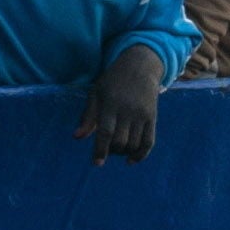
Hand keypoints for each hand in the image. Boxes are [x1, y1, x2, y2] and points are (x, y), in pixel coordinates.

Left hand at [80, 42, 164, 163]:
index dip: (100, 150)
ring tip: (118, 149)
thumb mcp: (96, 93)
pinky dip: (141, 154)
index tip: (97, 163)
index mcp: (111, 104)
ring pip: (134, 144)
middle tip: (107, 148)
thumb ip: (87, 116)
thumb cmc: (113, 81)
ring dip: (124, 153)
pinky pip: (149, 141)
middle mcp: (128, 111)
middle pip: (121, 141)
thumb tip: (77, 137)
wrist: (140, 66)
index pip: (105, 132)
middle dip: (112, 151)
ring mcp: (142, 115)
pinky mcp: (152, 117)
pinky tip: (131, 160)